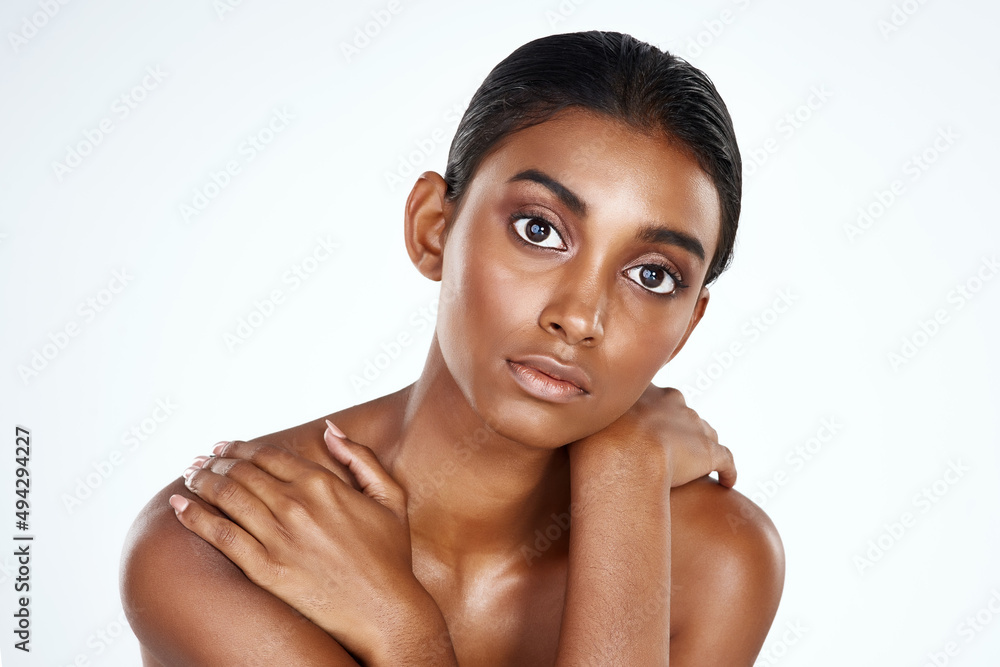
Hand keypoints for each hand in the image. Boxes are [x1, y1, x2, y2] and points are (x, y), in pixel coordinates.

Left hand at [169, 421, 446, 662]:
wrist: (385, 611)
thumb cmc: (390, 557)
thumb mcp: (390, 497)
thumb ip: (360, 458)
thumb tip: (331, 430)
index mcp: (323, 484)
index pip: (269, 455)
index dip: (241, 448)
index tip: (225, 447)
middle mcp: (296, 504)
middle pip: (243, 472)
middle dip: (216, 461)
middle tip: (201, 461)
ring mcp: (278, 537)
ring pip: (227, 496)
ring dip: (202, 480)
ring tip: (189, 476)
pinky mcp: (265, 568)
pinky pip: (220, 535)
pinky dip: (195, 516)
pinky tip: (179, 505)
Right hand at [568, 384, 735, 488]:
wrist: (625, 457)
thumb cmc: (595, 441)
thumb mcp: (581, 421)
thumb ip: (576, 418)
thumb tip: (552, 415)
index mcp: (645, 392)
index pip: (655, 397)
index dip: (650, 413)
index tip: (644, 428)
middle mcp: (673, 403)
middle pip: (682, 412)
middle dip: (678, 427)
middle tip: (669, 449)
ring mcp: (694, 427)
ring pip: (705, 434)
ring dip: (701, 448)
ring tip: (696, 468)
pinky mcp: (710, 452)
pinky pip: (726, 460)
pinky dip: (728, 470)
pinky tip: (728, 482)